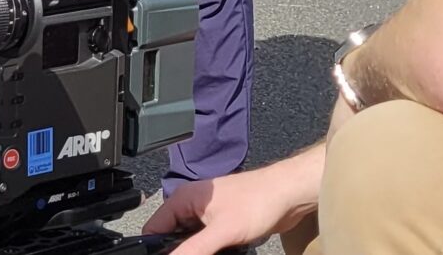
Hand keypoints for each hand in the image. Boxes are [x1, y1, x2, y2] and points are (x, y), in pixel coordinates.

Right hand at [142, 161, 319, 254]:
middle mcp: (191, 204)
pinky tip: (223, 252)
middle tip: (198, 253)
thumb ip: (193, 249)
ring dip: (195, 251)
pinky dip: (209, 250)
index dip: (154, 248)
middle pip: (170, 237)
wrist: (289, 194)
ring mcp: (207, 214)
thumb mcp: (222, 231)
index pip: (154, 228)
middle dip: (177, 251)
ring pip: (189, 241)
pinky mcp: (222, 223)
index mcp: (184, 199)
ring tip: (215, 250)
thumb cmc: (258, 201)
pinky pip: (206, 241)